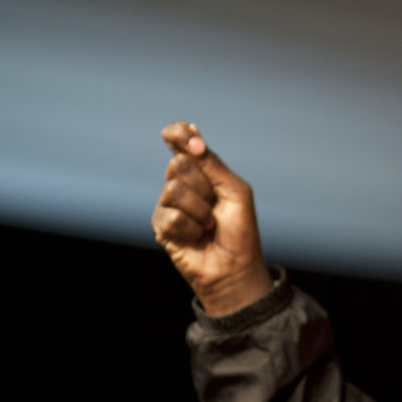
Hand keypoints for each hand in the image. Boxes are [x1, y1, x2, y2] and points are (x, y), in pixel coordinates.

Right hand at [151, 122, 272, 315]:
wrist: (235, 268)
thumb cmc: (240, 230)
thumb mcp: (235, 191)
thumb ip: (213, 164)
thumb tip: (193, 136)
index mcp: (201, 170)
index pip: (179, 141)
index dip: (178, 134)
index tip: (189, 136)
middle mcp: (181, 183)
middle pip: (178, 164)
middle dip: (203, 186)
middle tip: (215, 205)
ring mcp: (168, 204)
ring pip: (173, 190)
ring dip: (200, 211)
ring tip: (208, 226)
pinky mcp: (161, 226)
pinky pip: (170, 216)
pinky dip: (191, 229)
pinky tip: (196, 237)